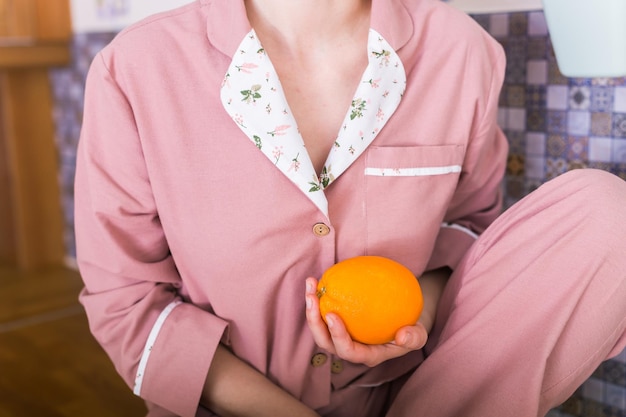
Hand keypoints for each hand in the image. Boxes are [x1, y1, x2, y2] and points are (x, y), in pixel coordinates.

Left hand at [304, 277, 428, 367]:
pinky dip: (317, 297)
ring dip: (311, 306)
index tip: (331, 314)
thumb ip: (413, 338)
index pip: (348, 351)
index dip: (337, 336)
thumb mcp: (418, 334)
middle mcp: (350, 348)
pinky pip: (322, 311)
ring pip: (319, 326)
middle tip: (312, 297)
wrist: (403, 321)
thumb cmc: (409, 329)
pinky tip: (316, 279)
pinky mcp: (337, 322)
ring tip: (310, 283)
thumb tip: (402, 336)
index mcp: (367, 355)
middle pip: (325, 341)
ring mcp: (341, 335)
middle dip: (314, 321)